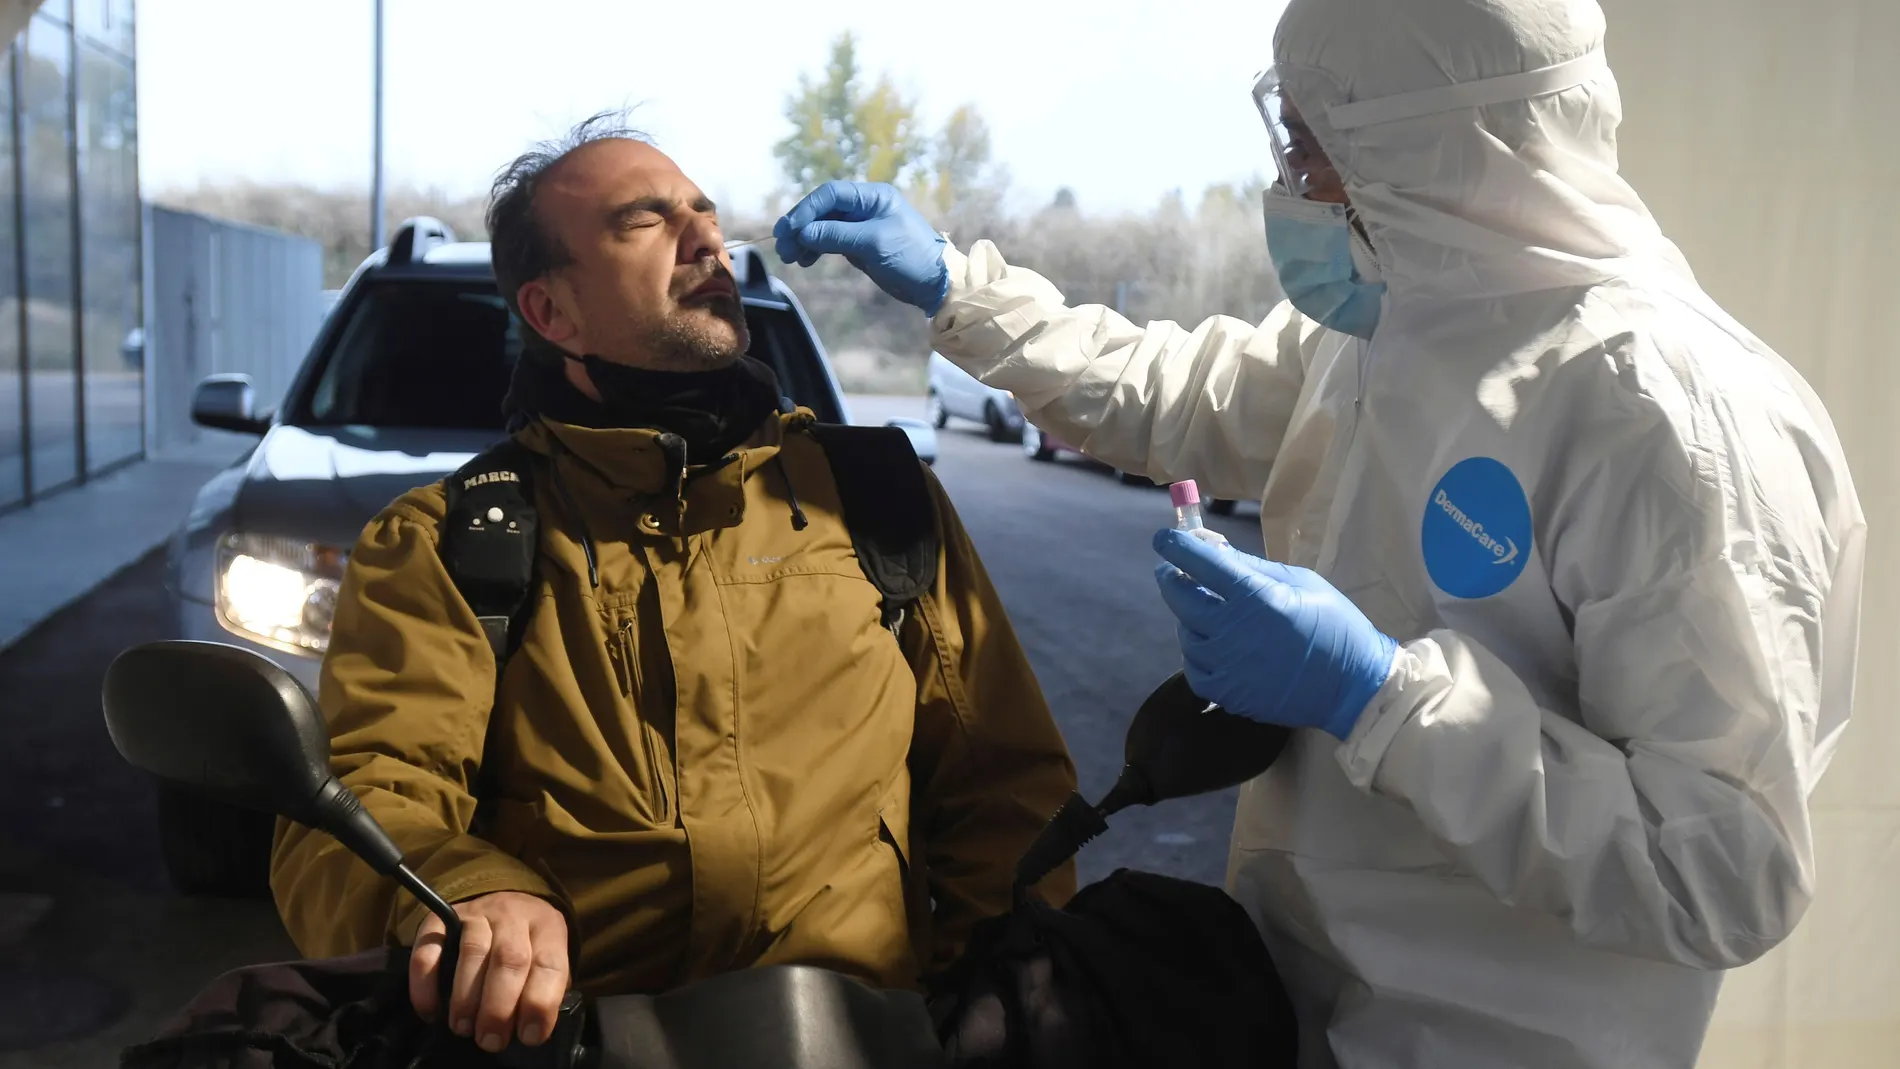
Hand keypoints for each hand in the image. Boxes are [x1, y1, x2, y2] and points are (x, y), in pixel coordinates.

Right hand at [410, 891, 569, 1051]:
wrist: (504, 901)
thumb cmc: (528, 945)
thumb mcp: (547, 959)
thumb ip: (543, 989)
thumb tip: (529, 1029)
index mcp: (547, 928)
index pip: (549, 964)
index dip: (539, 1003)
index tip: (529, 1035)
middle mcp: (514, 915)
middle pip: (510, 958)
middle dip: (499, 1007)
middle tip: (490, 1039)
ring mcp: (477, 914)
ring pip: (472, 952)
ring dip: (465, 997)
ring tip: (464, 1028)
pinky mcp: (442, 918)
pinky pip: (429, 948)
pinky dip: (426, 983)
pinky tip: (431, 1010)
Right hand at [773, 181, 950, 313]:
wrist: (935, 283)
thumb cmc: (910, 257)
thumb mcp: (873, 243)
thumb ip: (836, 235)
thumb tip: (802, 232)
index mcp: (872, 197)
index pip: (830, 195)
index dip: (807, 210)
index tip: (791, 230)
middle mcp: (865, 206)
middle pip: (823, 210)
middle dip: (801, 226)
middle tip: (782, 245)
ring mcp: (861, 226)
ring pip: (824, 226)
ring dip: (805, 239)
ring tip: (789, 256)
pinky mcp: (860, 245)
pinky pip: (830, 241)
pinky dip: (816, 249)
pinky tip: (805, 260)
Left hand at [1151, 528, 1398, 738]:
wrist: (1353, 686)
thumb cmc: (1335, 626)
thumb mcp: (1302, 583)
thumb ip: (1256, 568)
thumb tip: (1217, 552)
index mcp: (1254, 596)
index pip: (1200, 563)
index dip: (1176, 546)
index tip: (1163, 538)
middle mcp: (1231, 629)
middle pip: (1180, 596)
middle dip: (1171, 577)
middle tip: (1172, 571)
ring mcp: (1225, 665)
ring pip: (1185, 632)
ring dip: (1187, 617)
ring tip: (1204, 612)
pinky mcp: (1225, 693)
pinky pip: (1193, 667)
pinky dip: (1195, 653)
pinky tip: (1209, 645)